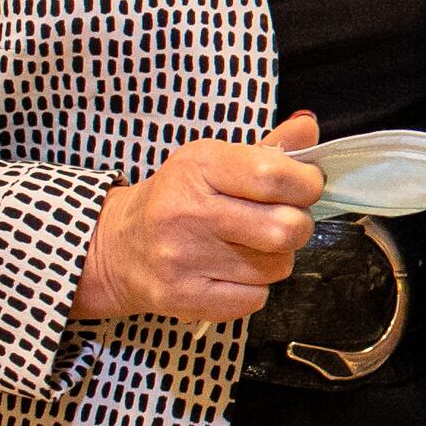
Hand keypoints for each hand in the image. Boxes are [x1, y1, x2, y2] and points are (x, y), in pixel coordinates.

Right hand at [78, 114, 323, 323]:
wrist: (118, 249)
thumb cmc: (179, 199)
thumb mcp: (214, 162)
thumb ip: (268, 148)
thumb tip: (308, 126)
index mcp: (198, 168)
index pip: (276, 176)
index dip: (307, 184)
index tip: (304, 187)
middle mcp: (188, 213)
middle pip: (286, 228)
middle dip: (296, 225)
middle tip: (279, 221)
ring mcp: (182, 260)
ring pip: (277, 267)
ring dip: (275, 258)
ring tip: (248, 247)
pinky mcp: (182, 299)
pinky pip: (255, 299)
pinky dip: (254, 289)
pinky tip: (231, 273)